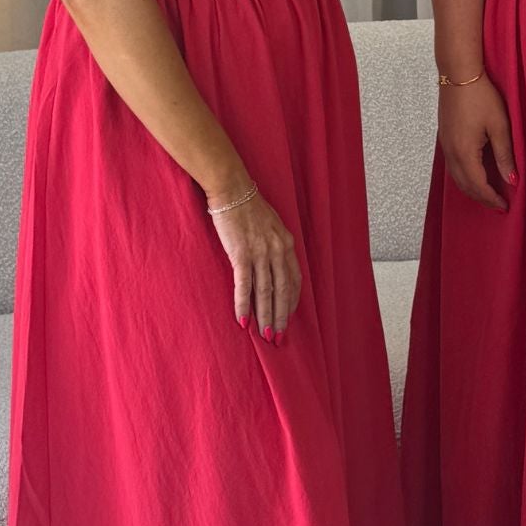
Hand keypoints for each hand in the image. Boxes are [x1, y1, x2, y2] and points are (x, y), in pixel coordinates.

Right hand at [207, 186, 302, 341]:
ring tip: (265, 334)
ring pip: (265, 291)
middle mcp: (277, 250)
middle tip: (279, 336)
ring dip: (265, 315)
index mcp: (285, 243)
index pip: (294, 279)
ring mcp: (260, 252)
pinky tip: (243, 320)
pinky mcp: (241, 254)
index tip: (289, 317)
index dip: (292, 301)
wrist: (231, 190)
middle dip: (281, 315)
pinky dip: (244, 305)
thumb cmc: (248, 205)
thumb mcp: (271, 224)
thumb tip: (273, 262)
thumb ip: (275, 244)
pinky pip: (244, 285)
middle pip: (282, 290)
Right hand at [438, 74, 517, 211]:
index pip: (479, 185)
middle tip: (498, 205)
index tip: (505, 206)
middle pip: (465, 186)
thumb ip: (505, 156)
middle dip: (481, 198)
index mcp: (465, 152)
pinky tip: (474, 175)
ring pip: (456, 178)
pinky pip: (452, 167)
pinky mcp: (444, 138)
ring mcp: (445, 146)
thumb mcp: (499, 126)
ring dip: (471, 189)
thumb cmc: (481, 96)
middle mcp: (451, 153)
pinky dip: (464, 177)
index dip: (491, 198)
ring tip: (488, 194)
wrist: (459, 75)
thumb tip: (511, 180)